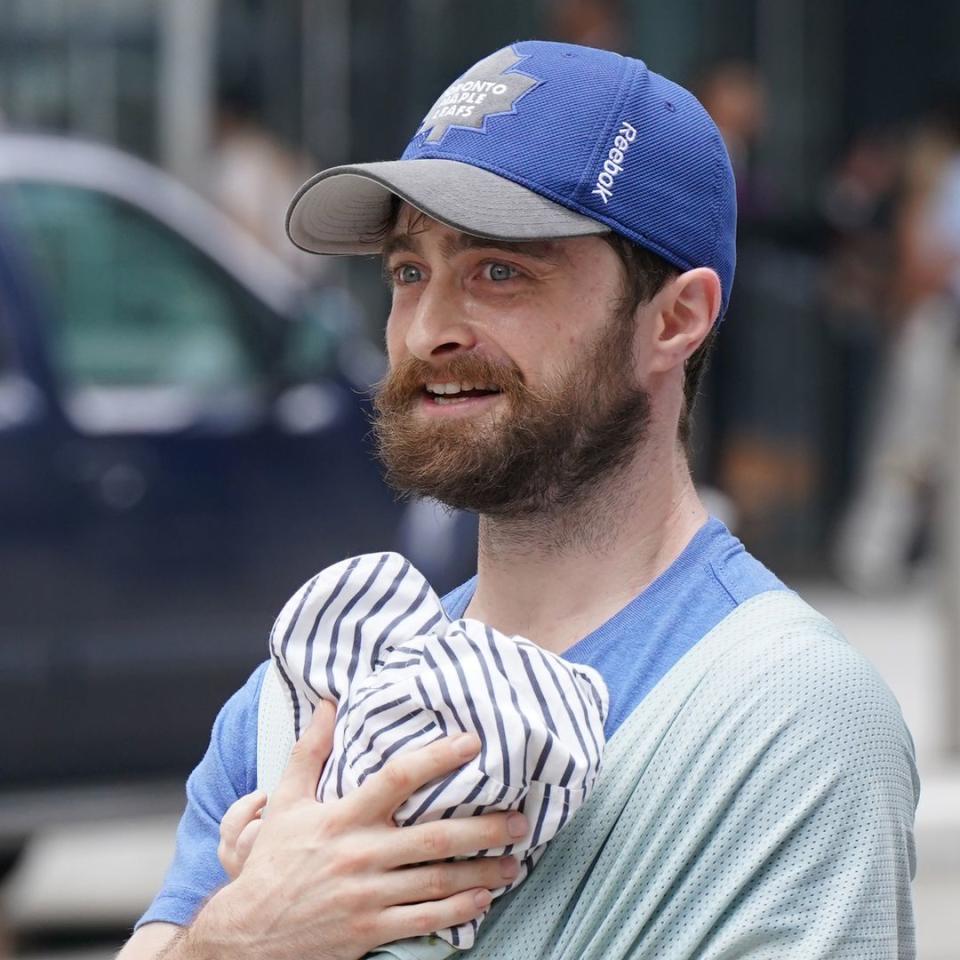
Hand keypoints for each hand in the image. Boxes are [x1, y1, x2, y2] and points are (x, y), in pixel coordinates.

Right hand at [183, 702, 524, 959]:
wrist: (248, 935)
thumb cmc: (273, 862)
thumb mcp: (286, 802)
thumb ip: (310, 751)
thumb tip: (328, 703)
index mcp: (343, 817)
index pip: (397, 778)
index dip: (437, 758)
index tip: (473, 743)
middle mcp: (360, 854)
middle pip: (433, 837)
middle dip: (482, 828)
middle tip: (519, 818)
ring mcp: (368, 897)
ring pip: (437, 882)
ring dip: (480, 871)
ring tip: (513, 861)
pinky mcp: (370, 931)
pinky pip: (423, 921)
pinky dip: (457, 911)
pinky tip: (482, 898)